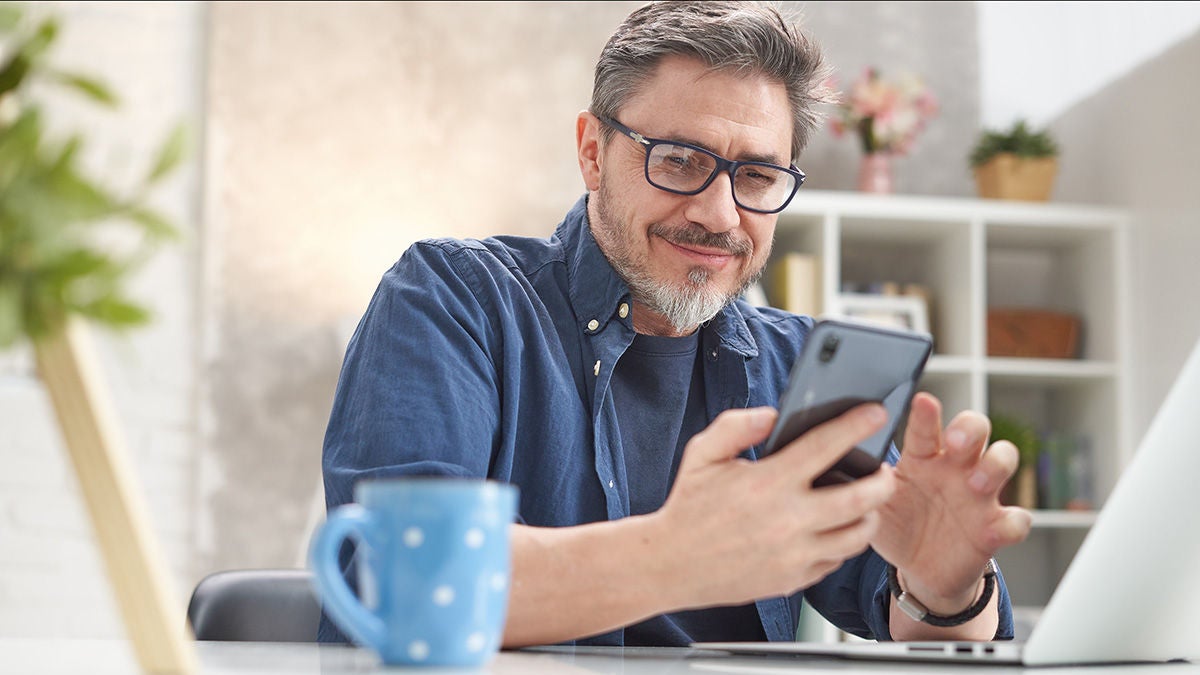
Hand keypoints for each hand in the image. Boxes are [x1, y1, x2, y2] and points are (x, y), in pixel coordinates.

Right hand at [650, 404, 896, 609]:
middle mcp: (787, 520)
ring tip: (867, 501)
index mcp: (767, 483)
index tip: (874, 413)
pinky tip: (837, 527)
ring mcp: (794, 554)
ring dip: (870, 514)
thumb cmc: (688, 507)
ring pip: (857, 535)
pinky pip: (836, 560)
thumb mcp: (703, 455)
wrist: (671, 565)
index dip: (855, 426)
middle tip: (884, 469)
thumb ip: (736, 426)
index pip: (824, 447)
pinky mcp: (794, 579)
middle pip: (860, 499)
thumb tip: (772, 414)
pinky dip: (844, 542)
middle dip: (883, 480)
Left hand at [871, 393, 1032, 614]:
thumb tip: (849, 461)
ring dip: (995, 465)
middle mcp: (955, 468)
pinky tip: (996, 528)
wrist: (918, 569)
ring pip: (1003, 460)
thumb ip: (866, 484)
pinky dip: (1013, 522)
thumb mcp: (875, 506)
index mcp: (922, 458)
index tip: (923, 401)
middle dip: (970, 428)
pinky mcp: (995, 527)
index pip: (926, 428)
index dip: (926, 414)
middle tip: (955, 441)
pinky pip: (1017, 519)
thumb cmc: (896, 526)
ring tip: (977, 483)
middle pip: (975, 428)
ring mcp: (979, 495)